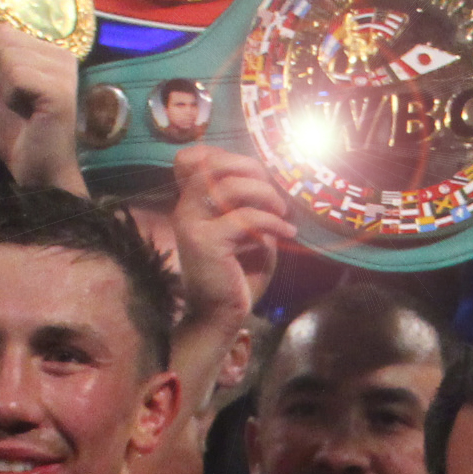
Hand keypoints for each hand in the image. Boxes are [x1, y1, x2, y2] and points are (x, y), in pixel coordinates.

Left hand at [0, 23, 85, 194]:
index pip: (3, 29)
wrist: (37, 173)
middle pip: (4, 37)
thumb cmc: (18, 137)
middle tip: (5, 99)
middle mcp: (61, 57)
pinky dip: (11, 94)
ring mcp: (63, 72)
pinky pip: (17, 74)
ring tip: (18, 106)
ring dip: (2, 85)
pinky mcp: (60, 89)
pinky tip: (25, 110)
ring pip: (9, 54)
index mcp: (47, 54)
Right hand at [169, 145, 295, 326]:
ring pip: (230, 186)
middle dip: (251, 170)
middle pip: (213, 163)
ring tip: (283, 213)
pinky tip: (287, 235)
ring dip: (265, 195)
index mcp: (192, 204)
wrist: (221, 317)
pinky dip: (271, 223)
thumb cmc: (237, 278)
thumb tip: (273, 185)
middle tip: (276, 193)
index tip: (260, 176)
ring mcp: (191, 224)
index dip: (230, 156)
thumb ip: (252, 207)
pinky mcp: (206, 243)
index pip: (196, 158)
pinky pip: (244, 218)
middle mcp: (185, 209)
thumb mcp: (249, 235)